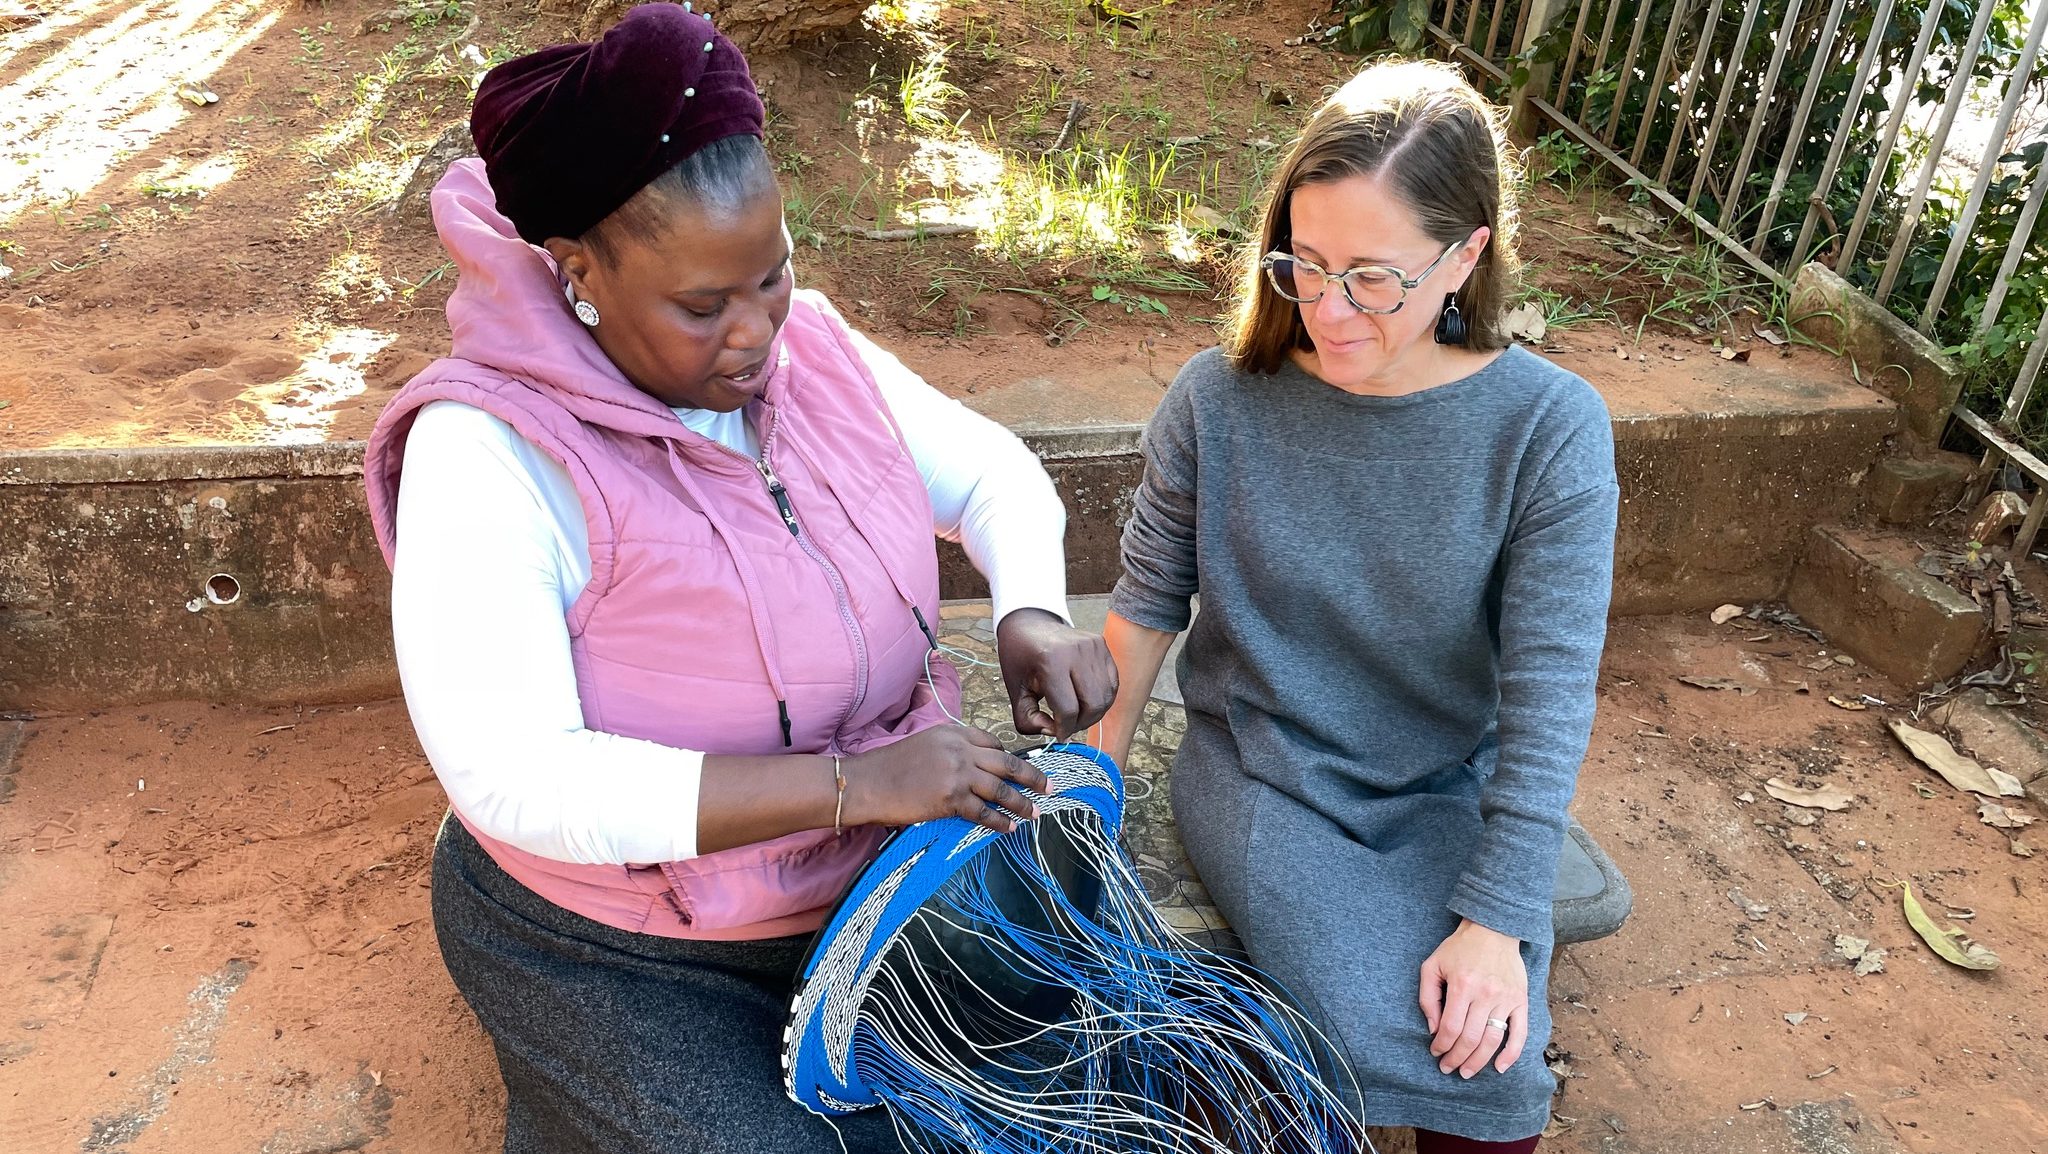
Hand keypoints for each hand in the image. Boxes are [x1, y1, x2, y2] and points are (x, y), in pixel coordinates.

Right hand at [843, 725, 1050, 833]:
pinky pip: (983, 812)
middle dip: (1032, 776)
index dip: (1010, 758)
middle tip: (1049, 787)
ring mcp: (957, 773)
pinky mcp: (950, 798)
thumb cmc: (890, 766)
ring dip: (1022, 803)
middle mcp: (960, 750)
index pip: (993, 742)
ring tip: (1035, 813)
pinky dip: (1000, 821)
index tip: (1022, 770)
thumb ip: (952, 749)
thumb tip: (976, 767)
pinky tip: (1010, 828)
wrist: (867, 783)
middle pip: (1007, 763)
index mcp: (954, 732)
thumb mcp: (924, 743)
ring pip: (1001, 789)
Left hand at [995, 608, 1118, 738]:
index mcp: (1051, 662)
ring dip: (1093, 714)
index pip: (1068, 709)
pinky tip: (1085, 700)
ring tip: (1076, 714)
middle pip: (1093, 705)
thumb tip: (1054, 733)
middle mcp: (1076, 651)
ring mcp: (1093, 646)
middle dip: (1081, 724)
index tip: (1058, 734)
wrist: (1030, 625)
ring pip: (1106, 697)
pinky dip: (1101, 698)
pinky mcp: (1102, 645)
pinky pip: (1112, 683)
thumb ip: (1028, 720)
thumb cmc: (1021, 658)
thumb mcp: (1015, 691)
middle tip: (1068, 726)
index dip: (1064, 729)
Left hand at [1419, 919, 1528, 1077]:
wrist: (1493, 929)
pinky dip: (1511, 1054)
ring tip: (1466, 1072)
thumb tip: (1433, 1029)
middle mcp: (1486, 994)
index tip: (1436, 1053)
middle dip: (1456, 1059)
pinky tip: (1500, 1067)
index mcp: (1462, 986)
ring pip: (1492, 1040)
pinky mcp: (1521, 1001)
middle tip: (1448, 1068)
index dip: (1441, 1046)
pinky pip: (1520, 1033)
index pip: (1451, 1028)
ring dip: (1478, 1062)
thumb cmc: (1459, 948)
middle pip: (1470, 1039)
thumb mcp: (1432, 965)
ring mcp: (1506, 999)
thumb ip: (1428, 997)